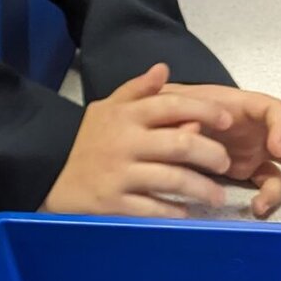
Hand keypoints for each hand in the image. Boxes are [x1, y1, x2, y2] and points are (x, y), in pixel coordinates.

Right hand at [43, 63, 234, 217]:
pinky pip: (155, 209)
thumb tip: (162, 68)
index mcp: (124, 116)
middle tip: (225, 163)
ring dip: (203, 188)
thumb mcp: (106, 109)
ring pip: (174, 179)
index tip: (228, 121)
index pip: (172, 105)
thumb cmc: (88, 144)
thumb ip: (136, 90)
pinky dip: (175, 211)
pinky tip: (185, 212)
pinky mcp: (115, 203)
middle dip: (212, 154)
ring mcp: (119, 174)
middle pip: (182, 144)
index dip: (205, 110)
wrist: (52, 179)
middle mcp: (124, 142)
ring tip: (216, 195)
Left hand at [161, 83, 280, 216]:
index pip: (276, 109)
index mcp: (244, 105)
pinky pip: (272, 181)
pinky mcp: (253, 168)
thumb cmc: (175, 110)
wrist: (165, 125)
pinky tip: (261, 207)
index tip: (277, 149)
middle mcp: (259, 125)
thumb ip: (183, 119)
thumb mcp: (175, 110)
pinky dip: (272, 194)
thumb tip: (190, 129)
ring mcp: (260, 146)